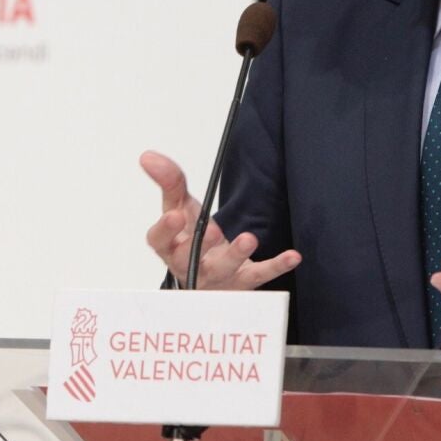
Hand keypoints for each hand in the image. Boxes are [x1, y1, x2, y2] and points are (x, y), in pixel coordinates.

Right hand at [139, 150, 299, 289]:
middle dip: (199, 247)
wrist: (211, 275)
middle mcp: (191, 265)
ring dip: (236, 254)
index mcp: (171, 247)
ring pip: (225, 269)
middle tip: (211, 232)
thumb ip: (169, 183)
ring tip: (248, 239)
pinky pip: (260, 275)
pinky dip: (276, 266)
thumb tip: (148, 156)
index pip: (160, 241)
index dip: (165, 231)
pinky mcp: (243, 283)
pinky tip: (293, 256)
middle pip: (189, 259)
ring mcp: (218, 277)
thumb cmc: (190, 240)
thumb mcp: (179, 209)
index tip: (173, 215)